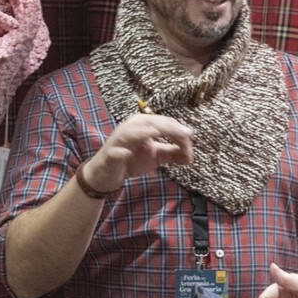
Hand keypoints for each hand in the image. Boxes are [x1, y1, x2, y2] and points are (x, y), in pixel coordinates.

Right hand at [79, 113, 194, 191]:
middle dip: (170, 130)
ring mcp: (119, 140)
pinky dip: (122, 151)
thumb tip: (190, 155)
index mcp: (143, 124)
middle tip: (187, 138)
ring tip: (160, 134)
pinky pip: (116, 151)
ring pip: (133, 132)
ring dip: (148, 133)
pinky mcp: (110, 154)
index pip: (164, 122)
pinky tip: (129, 153)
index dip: (179, 131)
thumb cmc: (131, 161)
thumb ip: (172, 153)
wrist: (107, 174)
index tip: (190, 144)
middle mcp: (131, 127)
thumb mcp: (156, 156)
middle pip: (152, 122)